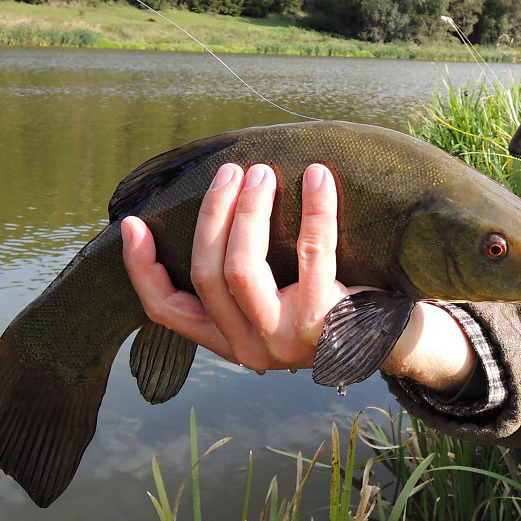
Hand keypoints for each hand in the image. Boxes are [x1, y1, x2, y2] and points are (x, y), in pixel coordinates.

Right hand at [121, 161, 477, 390]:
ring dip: (249, 209)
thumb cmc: (327, 306)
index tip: (131, 225)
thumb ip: (244, 280)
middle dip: (213, 215)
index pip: (167, 311)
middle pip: (207, 273)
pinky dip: (315, 209)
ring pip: (242, 266)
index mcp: (228, 341)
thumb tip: (218, 208)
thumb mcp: (276, 303)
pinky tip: (318, 177)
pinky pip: (312, 253)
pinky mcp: (322, 323)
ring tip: (263, 172)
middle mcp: (248, 348)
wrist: (390, 339)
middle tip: (232, 172)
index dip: (141, 269)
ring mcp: (283, 341)